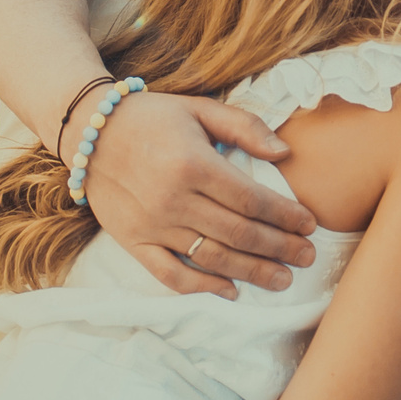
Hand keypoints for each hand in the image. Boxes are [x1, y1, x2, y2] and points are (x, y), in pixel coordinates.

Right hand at [77, 89, 318, 298]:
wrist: (89, 132)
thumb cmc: (152, 117)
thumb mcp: (199, 108)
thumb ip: (244, 127)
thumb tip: (285, 153)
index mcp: (193, 163)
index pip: (252, 200)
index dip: (286, 216)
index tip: (311, 225)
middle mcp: (174, 199)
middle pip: (239, 233)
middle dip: (280, 247)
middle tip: (308, 257)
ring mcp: (152, 225)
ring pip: (212, 258)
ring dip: (252, 271)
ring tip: (283, 278)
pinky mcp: (133, 242)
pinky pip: (171, 274)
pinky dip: (202, 287)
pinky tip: (231, 291)